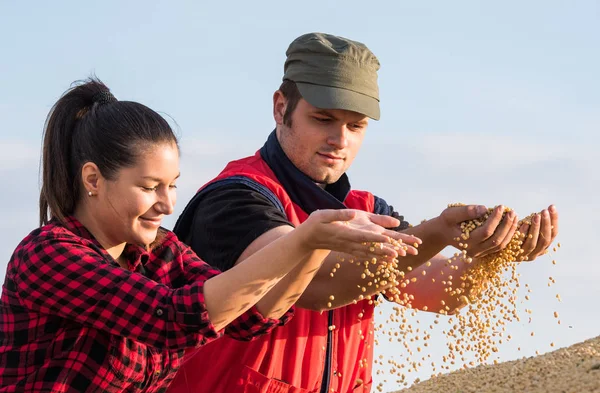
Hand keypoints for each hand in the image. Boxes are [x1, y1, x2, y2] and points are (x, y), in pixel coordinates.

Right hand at [300, 209, 420, 258]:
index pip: (363, 237)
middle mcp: (350, 243)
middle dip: (390, 249)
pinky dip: (379, 256)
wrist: (309, 238)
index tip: (389, 241)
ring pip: (372, 252)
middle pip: (373, 247)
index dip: (376, 239)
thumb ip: (340, 214)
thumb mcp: (324, 215)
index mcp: (344, 233)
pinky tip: (389, 258)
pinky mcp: (351, 249)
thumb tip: (354, 213)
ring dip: (388, 254)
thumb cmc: (315, 224)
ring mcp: (351, 247)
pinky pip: (367, 254)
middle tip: (406, 252)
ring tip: (403, 255)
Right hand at [440, 204, 518, 257]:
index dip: (495, 219)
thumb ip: (466, 211)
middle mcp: (474, 251)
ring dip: (510, 231)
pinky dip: (508, 236)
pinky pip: (500, 246)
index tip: (501, 206)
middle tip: (512, 212)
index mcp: (466, 242)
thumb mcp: (451, 213)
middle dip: (506, 225)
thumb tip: (485, 209)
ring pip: (500, 245)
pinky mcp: (485, 252)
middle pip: (496, 240)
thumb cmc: (447, 221)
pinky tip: (511, 224)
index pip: (486, 231)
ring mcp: (480, 254)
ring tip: (514, 216)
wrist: (443, 233)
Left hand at [517, 205, 558, 261]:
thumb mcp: (528, 228)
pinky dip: (523, 234)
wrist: (498, 247)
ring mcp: (525, 255)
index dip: (554, 220)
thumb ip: (536, 223)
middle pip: (545, 239)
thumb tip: (547, 210)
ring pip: (533, 243)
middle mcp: (537, 252)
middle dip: (546, 224)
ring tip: (536, 216)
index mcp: (543, 245)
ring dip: (535, 228)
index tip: (552, 207)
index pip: (553, 233)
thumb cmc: (515, 234)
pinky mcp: (514, 255)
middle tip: (544, 211)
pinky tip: (525, 224)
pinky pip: (519, 244)